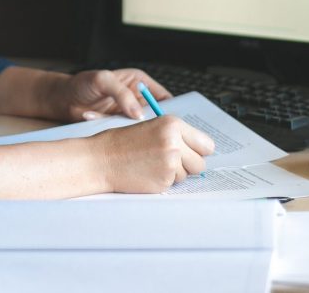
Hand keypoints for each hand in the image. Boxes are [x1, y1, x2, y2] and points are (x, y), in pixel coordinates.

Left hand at [53, 68, 173, 121]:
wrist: (62, 100)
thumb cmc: (81, 84)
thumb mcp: (102, 81)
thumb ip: (122, 94)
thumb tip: (138, 114)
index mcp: (140, 83)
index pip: (163, 98)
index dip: (170, 111)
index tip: (170, 125)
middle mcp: (137, 99)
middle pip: (156, 117)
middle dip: (153, 126)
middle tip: (147, 132)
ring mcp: (128, 115)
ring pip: (141, 129)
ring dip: (129, 130)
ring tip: (112, 122)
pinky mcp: (118, 127)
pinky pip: (124, 135)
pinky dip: (113, 132)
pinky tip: (94, 118)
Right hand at [94, 116, 214, 192]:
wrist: (101, 159)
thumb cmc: (123, 143)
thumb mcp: (153, 127)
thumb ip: (178, 136)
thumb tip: (202, 151)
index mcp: (173, 124)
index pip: (206, 144)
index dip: (199, 150)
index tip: (191, 152)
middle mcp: (174, 142)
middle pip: (200, 163)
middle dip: (188, 165)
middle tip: (168, 160)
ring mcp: (170, 163)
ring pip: (187, 176)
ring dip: (174, 174)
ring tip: (152, 164)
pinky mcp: (163, 180)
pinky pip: (174, 184)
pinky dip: (163, 181)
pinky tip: (147, 172)